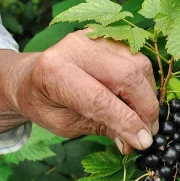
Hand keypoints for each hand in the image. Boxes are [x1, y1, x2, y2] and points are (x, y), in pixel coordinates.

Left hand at [0, 30, 158, 153]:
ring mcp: (94, 37)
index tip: (143, 143)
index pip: (99, 99)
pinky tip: (137, 104)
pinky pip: (138, 60)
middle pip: (127, 76)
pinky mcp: (108, 37)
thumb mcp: (65, 125)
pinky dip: (144, 86)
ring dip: (148, 98)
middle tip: (147, 134)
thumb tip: (135, 141)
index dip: (126, 122)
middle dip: (145, 109)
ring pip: (139, 66)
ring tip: (143, 122)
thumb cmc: (45, 105)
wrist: (32, 77)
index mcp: (54, 72)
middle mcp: (76, 47)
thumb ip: (100, 129)